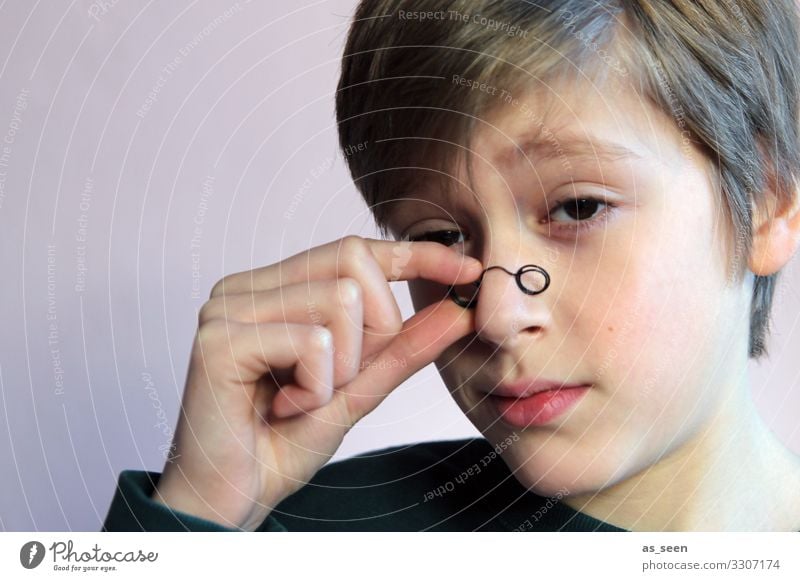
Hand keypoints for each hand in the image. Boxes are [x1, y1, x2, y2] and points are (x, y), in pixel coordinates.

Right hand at [152, 236, 481, 529]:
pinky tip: (283, 409)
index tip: (468, 268)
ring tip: (303, 399)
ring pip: (340, 298)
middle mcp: (246, 287)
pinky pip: (314, 341)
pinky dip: (317, 387)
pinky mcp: (220, 338)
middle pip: (353, 263)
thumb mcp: (357, 390)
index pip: (355, 249)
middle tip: (338, 381)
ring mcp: (228, 308)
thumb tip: (456, 310)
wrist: (229, 501)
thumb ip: (402, 348)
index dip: (415, 255)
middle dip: (374, 328)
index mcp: (273, 290)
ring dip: (343, 367)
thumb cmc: (280, 444)